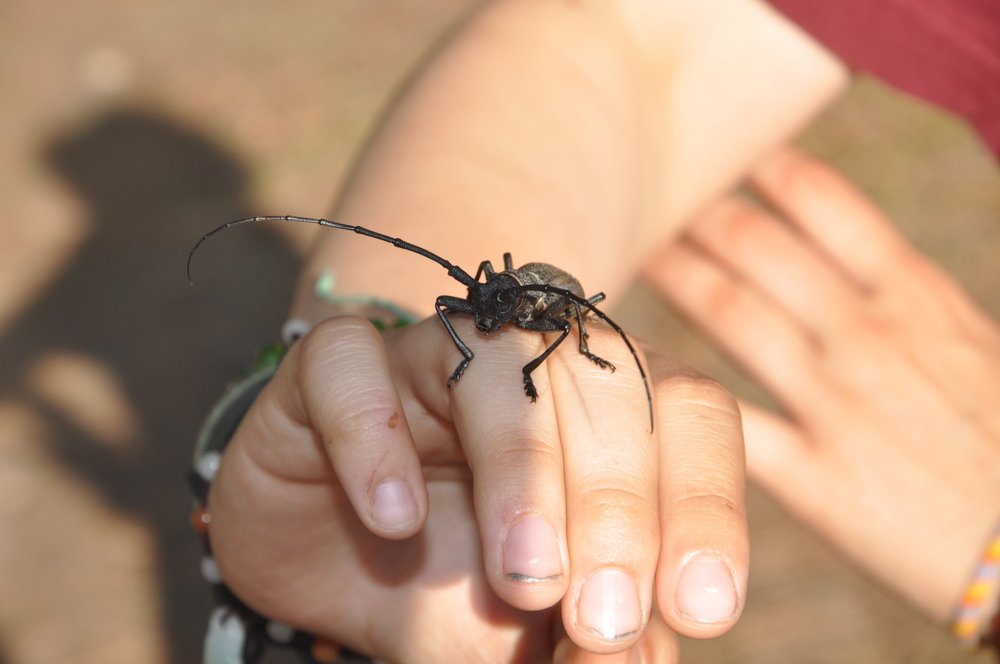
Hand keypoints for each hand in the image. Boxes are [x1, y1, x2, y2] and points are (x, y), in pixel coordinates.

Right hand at [207, 312, 747, 661]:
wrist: (330, 556)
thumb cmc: (450, 585)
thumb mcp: (533, 631)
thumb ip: (591, 639)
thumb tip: (634, 658)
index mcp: (609, 407)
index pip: (689, 416)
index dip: (706, 504)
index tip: (698, 609)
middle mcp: (532, 361)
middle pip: (609, 386)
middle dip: (617, 507)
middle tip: (602, 617)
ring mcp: (430, 353)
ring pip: (500, 362)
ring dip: (524, 470)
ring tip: (525, 577)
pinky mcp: (332, 365)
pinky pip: (352, 363)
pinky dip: (376, 436)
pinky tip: (396, 517)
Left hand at [643, 148, 999, 618]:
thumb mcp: (966, 341)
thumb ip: (896, 295)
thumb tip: (828, 248)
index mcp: (917, 295)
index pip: (824, 199)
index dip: (757, 165)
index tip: (713, 146)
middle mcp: (871, 334)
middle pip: (758, 245)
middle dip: (693, 209)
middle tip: (639, 189)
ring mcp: (839, 404)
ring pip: (730, 312)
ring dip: (671, 271)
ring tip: (622, 247)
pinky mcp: (816, 479)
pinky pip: (730, 420)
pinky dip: (674, 387)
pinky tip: (633, 361)